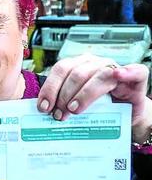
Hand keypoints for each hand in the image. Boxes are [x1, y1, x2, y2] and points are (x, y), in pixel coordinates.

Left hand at [37, 53, 151, 139]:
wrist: (126, 115)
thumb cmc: (98, 108)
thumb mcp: (75, 104)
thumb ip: (61, 103)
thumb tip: (43, 111)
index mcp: (77, 66)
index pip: (60, 70)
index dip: (50, 88)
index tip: (44, 107)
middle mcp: (95, 64)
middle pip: (76, 74)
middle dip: (64, 96)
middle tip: (59, 114)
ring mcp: (115, 68)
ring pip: (98, 75)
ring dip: (84, 94)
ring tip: (74, 109)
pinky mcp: (136, 78)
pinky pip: (134, 71)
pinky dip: (127, 72)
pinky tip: (118, 76)